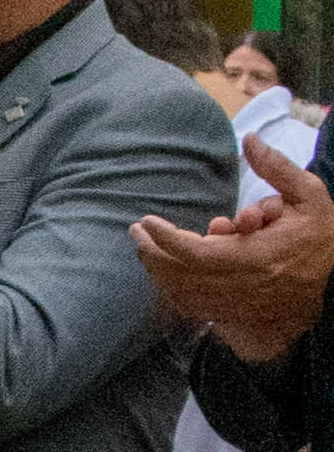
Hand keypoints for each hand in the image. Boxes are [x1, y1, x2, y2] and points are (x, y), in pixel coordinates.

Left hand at [137, 122, 333, 363]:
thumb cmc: (322, 235)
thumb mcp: (310, 195)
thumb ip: (277, 168)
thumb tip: (250, 139)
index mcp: (257, 256)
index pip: (199, 253)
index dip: (167, 240)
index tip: (146, 221)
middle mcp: (243, 284)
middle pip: (181, 274)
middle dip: (152, 253)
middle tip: (136, 232)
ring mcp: (238, 302)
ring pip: (183, 292)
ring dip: (159, 270)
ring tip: (144, 247)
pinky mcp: (235, 312)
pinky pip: (194, 306)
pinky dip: (173, 290)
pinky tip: (162, 271)